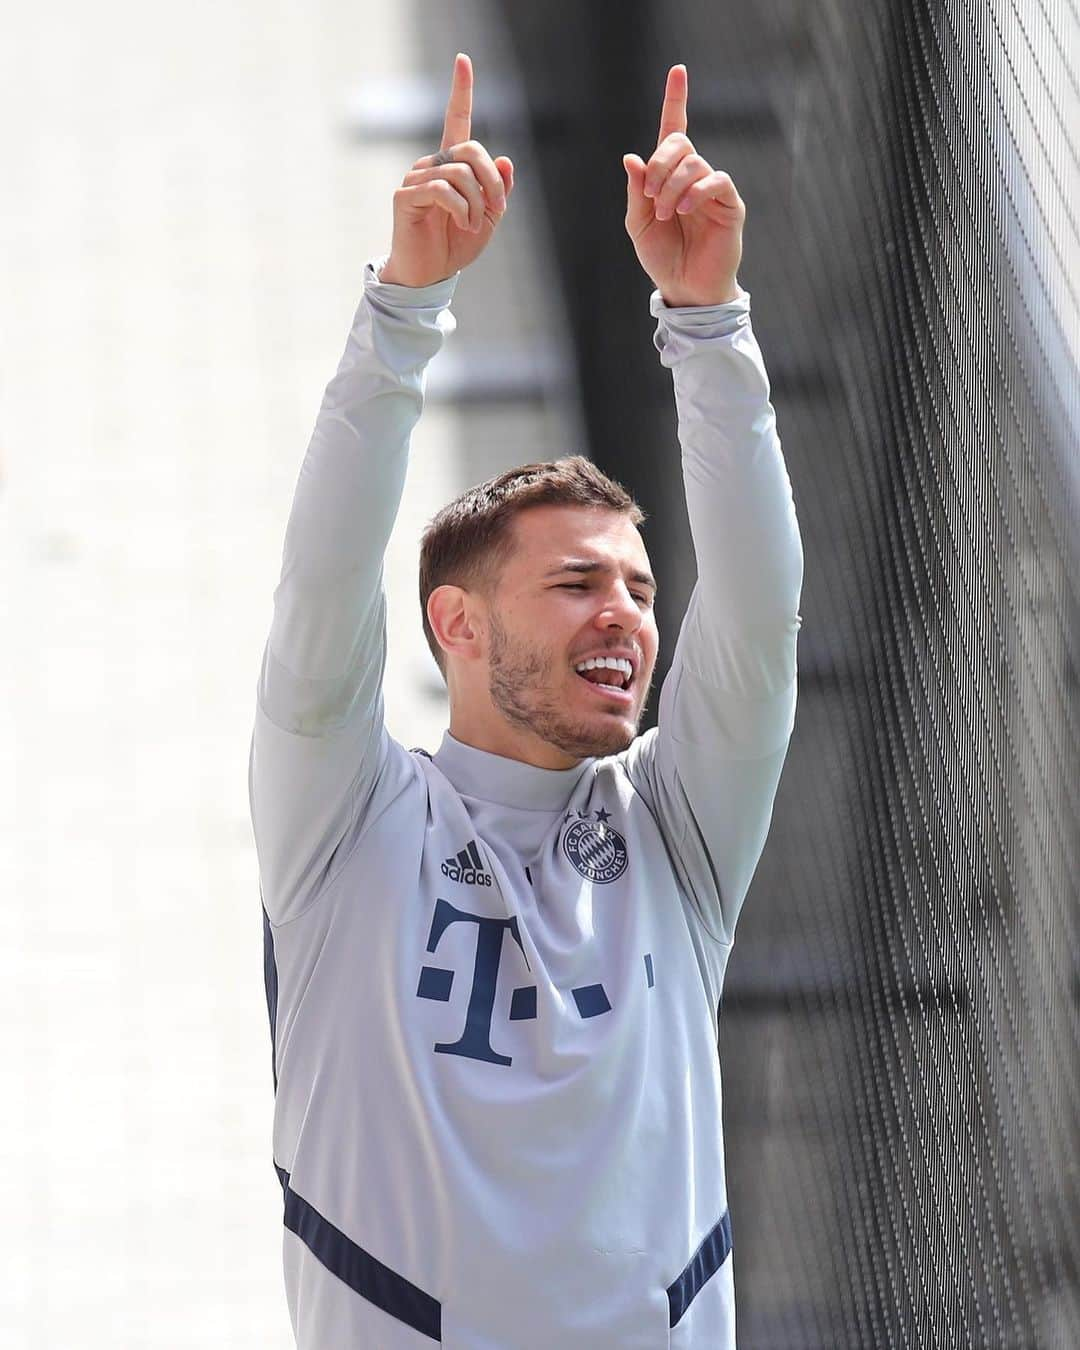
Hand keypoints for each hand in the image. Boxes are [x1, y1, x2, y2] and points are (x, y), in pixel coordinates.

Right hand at [379, 54, 514, 287]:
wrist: (430, 274)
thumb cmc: (455, 245)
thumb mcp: (488, 217)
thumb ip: (499, 190)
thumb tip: (506, 158)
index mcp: (451, 165)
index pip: (456, 120)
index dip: (460, 90)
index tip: (463, 60)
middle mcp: (432, 164)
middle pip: (470, 149)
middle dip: (491, 179)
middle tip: (497, 207)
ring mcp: (416, 177)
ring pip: (459, 173)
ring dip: (476, 202)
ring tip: (471, 225)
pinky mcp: (406, 195)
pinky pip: (442, 190)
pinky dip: (460, 209)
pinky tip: (461, 225)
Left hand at [623, 66, 744, 306]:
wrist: (684, 288)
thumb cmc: (661, 257)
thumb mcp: (638, 223)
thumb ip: (637, 191)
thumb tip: (632, 158)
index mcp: (669, 176)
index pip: (674, 129)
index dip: (675, 100)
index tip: (677, 70)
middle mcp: (693, 176)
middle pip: (679, 143)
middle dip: (660, 164)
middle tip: (651, 196)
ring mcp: (713, 188)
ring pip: (694, 163)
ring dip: (673, 185)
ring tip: (666, 213)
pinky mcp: (730, 204)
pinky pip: (717, 180)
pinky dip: (696, 191)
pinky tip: (684, 209)